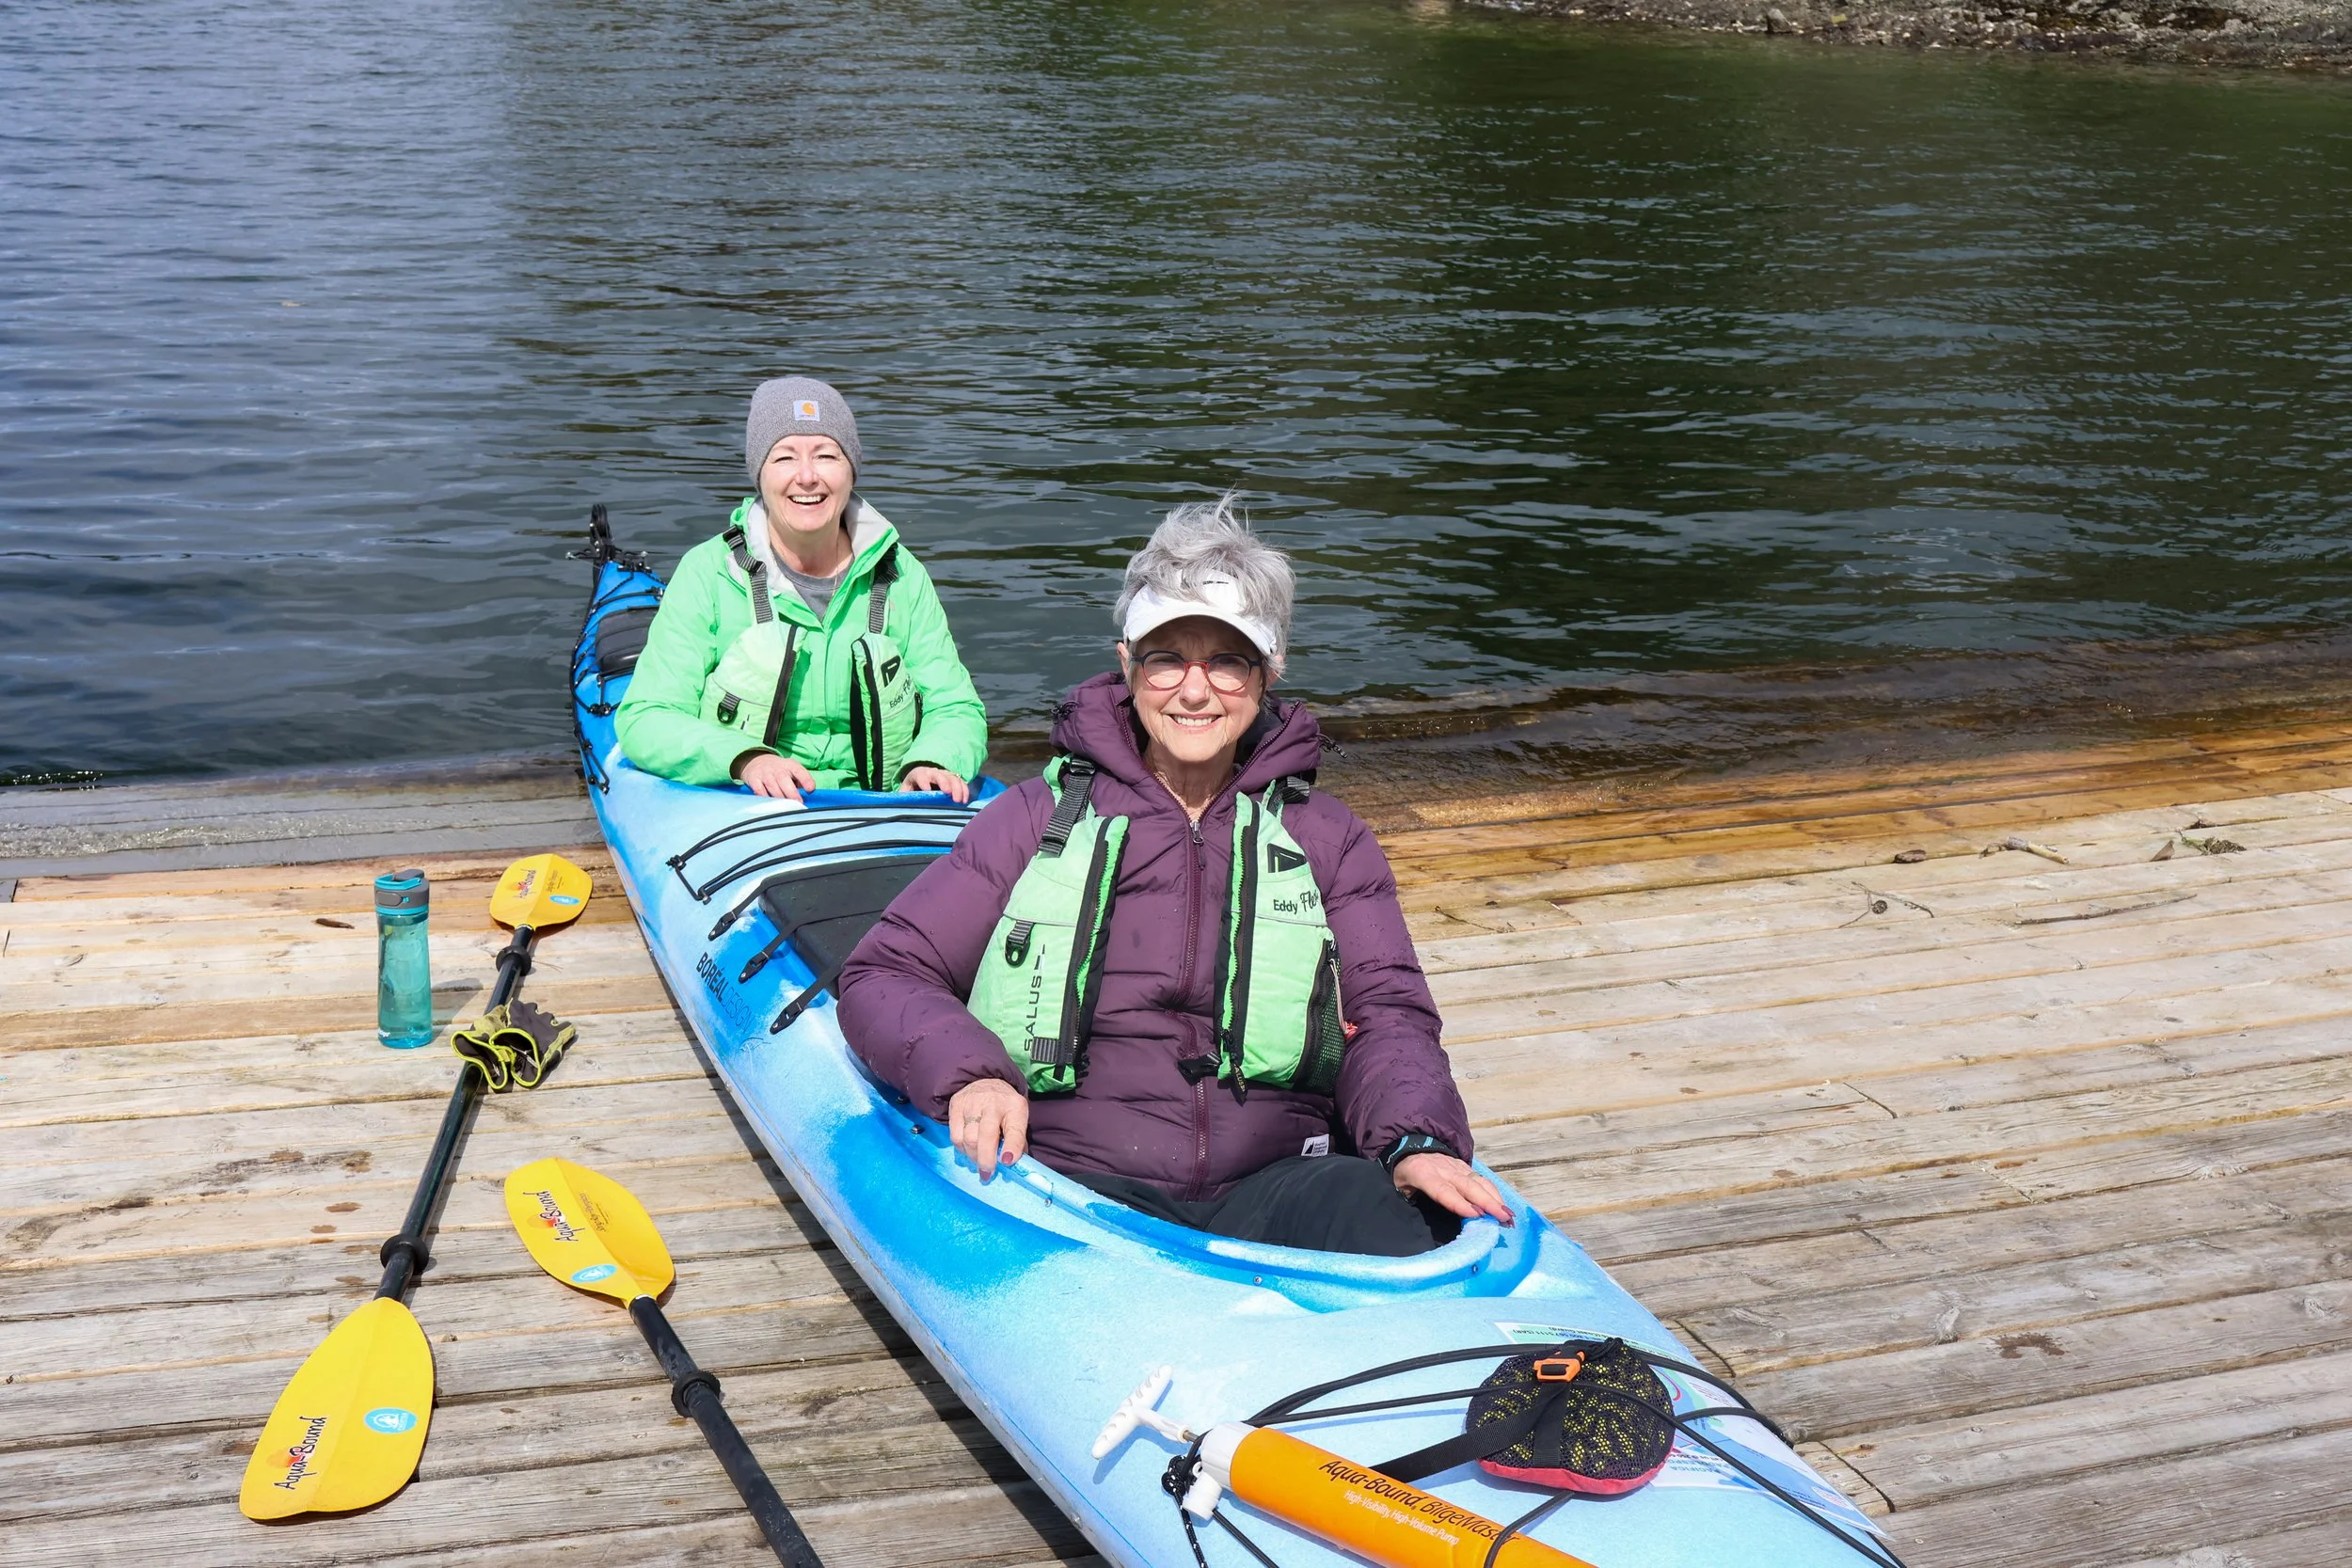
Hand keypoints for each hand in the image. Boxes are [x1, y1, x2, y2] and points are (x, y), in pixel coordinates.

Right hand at [737, 753, 814, 800]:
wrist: (757, 761)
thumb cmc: (780, 771)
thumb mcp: (792, 771)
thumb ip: (801, 782)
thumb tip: (808, 796)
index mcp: (790, 765)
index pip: (799, 771)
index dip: (806, 780)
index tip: (810, 789)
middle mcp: (777, 768)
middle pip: (784, 779)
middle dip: (792, 793)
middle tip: (798, 804)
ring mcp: (764, 773)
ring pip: (772, 786)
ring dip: (779, 798)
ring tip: (786, 808)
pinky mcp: (754, 779)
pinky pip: (759, 790)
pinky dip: (765, 798)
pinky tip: (770, 805)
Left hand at [899, 765, 970, 803]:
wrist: (922, 778)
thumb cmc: (913, 787)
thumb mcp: (905, 790)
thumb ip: (903, 796)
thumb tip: (900, 804)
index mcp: (919, 774)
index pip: (921, 775)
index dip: (923, 781)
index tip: (927, 790)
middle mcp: (932, 772)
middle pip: (939, 775)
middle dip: (944, 783)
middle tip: (948, 793)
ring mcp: (944, 774)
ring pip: (953, 777)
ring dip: (957, 788)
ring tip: (959, 801)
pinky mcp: (953, 779)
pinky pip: (961, 782)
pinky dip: (964, 790)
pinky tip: (965, 800)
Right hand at [946, 1076, 1027, 1179]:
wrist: (985, 1082)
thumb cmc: (1004, 1108)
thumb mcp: (1017, 1119)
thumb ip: (1017, 1142)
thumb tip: (1012, 1165)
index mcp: (1014, 1106)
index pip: (1014, 1128)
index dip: (1012, 1147)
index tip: (1008, 1161)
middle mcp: (993, 1103)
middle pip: (986, 1136)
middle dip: (986, 1159)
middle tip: (987, 1174)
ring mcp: (972, 1104)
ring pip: (968, 1139)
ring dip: (973, 1156)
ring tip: (979, 1161)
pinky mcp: (956, 1106)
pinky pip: (955, 1137)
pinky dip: (962, 1149)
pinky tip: (969, 1150)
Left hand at [1392, 1152, 1512, 1224]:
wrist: (1409, 1144)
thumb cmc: (1403, 1173)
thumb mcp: (1397, 1186)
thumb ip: (1408, 1199)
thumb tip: (1416, 1224)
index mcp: (1423, 1173)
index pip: (1443, 1190)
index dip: (1459, 1203)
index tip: (1477, 1215)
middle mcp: (1443, 1168)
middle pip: (1468, 1186)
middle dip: (1488, 1203)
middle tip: (1504, 1219)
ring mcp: (1455, 1166)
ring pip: (1479, 1181)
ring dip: (1496, 1199)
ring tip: (1509, 1216)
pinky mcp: (1464, 1166)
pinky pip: (1481, 1179)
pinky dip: (1495, 1193)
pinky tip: (1503, 1206)